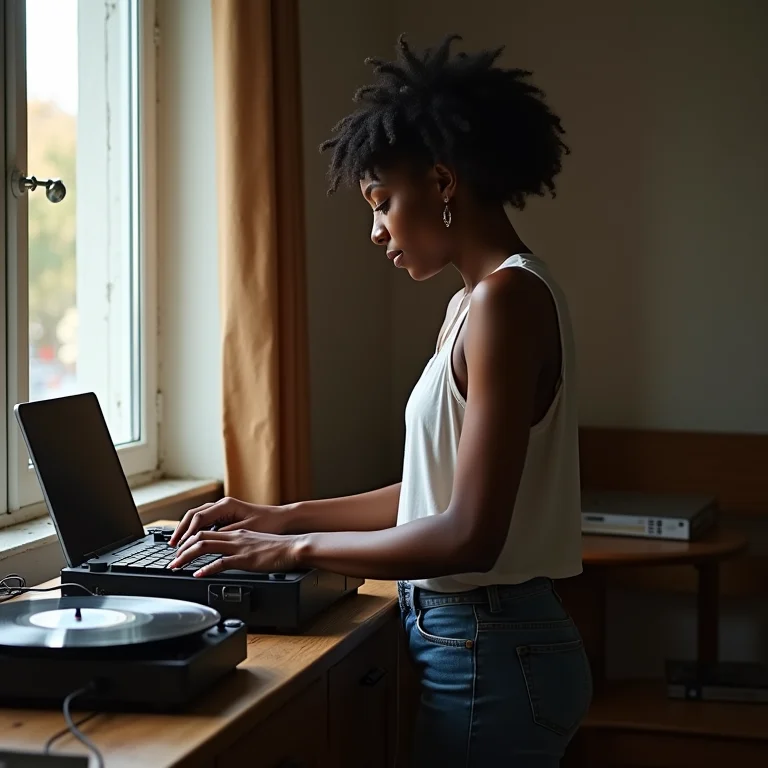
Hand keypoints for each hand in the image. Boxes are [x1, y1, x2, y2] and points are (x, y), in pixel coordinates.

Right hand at [168, 497, 285, 547]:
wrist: (283, 519)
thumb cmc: (268, 524)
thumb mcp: (246, 530)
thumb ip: (225, 534)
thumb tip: (205, 539)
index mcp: (226, 506)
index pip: (198, 518)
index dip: (187, 533)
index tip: (179, 547)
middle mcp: (222, 505)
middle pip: (193, 515)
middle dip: (181, 531)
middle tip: (172, 547)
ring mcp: (224, 509)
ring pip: (197, 517)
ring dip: (186, 530)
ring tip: (177, 544)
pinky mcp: (226, 516)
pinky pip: (205, 521)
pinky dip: (195, 530)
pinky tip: (191, 540)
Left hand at [168, 529, 303, 576]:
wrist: (294, 547)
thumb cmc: (278, 548)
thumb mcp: (255, 543)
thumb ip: (240, 547)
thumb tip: (227, 557)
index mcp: (236, 532)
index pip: (206, 531)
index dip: (188, 541)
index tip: (179, 551)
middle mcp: (234, 536)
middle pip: (200, 536)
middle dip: (182, 548)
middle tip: (172, 561)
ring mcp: (239, 547)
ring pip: (205, 546)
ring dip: (187, 556)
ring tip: (176, 566)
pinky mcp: (246, 559)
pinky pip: (222, 562)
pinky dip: (207, 568)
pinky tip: (198, 574)